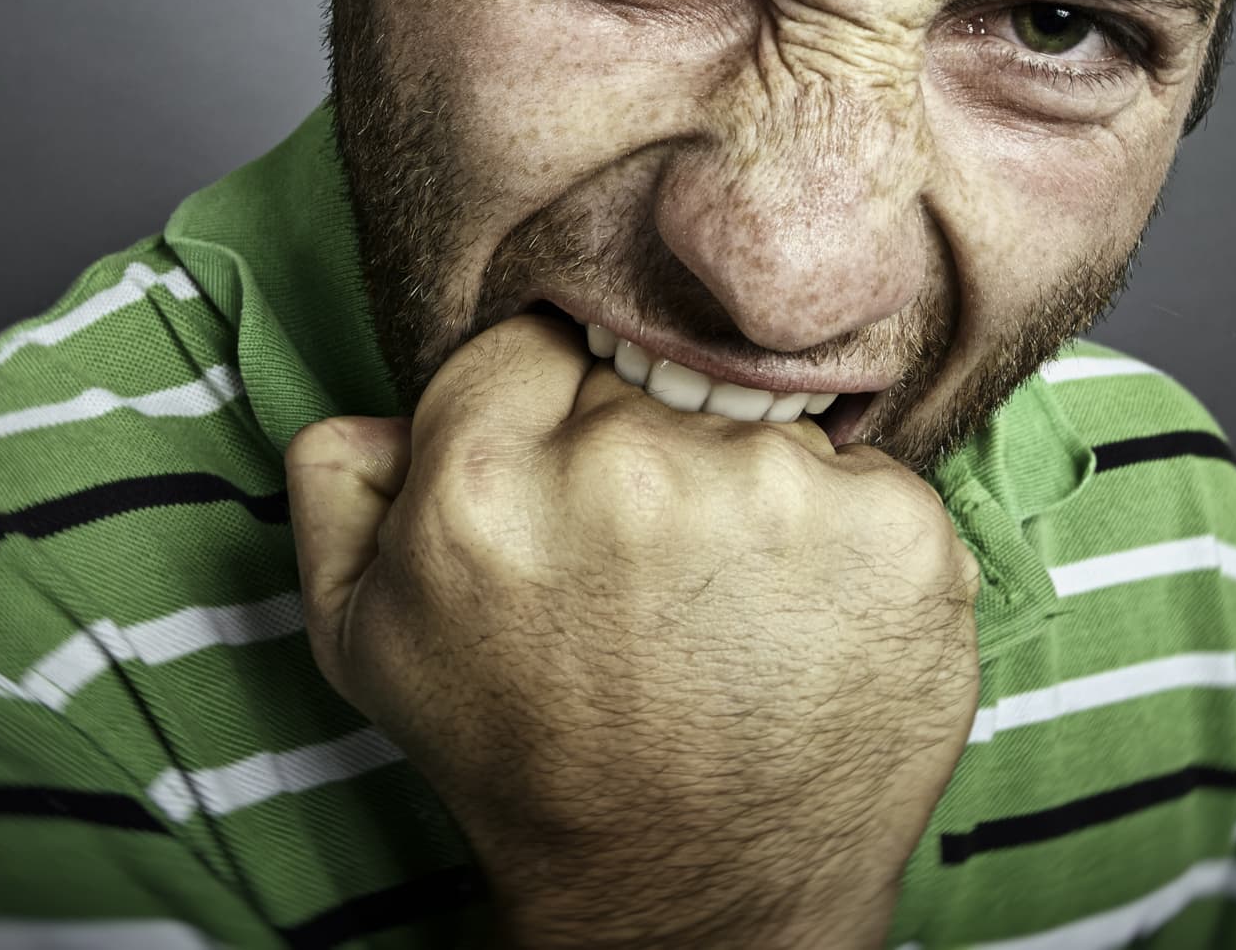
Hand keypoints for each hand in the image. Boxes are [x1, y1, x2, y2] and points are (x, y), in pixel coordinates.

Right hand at [284, 314, 981, 948]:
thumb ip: (342, 494)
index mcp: (487, 477)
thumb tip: (376, 408)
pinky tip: (807, 620)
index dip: (551, 414)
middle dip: (648, 442)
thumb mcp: (370, 641)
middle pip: (648, 371)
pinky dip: (844, 536)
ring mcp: (774, 491)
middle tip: (646, 566)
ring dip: (748, 490)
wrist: (689, 899)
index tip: (570, 488)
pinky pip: (864, 476)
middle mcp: (630, 466)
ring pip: (759, 419)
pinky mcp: (893, 528)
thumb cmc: (531, 762)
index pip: (533, 340)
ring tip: (725, 604)